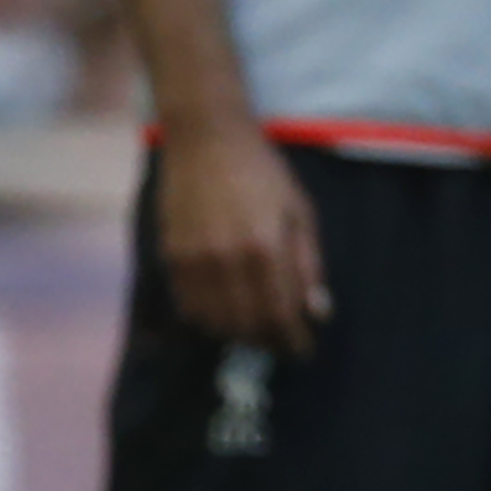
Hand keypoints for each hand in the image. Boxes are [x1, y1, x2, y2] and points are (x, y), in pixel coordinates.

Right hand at [155, 119, 330, 354]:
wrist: (207, 140)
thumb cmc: (263, 172)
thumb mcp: (299, 211)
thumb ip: (308, 264)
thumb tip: (318, 313)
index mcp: (266, 247)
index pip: (281, 315)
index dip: (294, 340)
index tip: (305, 350)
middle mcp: (227, 261)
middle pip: (249, 326)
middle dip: (271, 341)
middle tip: (285, 343)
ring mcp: (195, 262)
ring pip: (218, 323)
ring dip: (242, 335)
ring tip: (259, 330)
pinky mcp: (172, 259)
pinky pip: (190, 309)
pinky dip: (211, 321)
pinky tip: (227, 314)